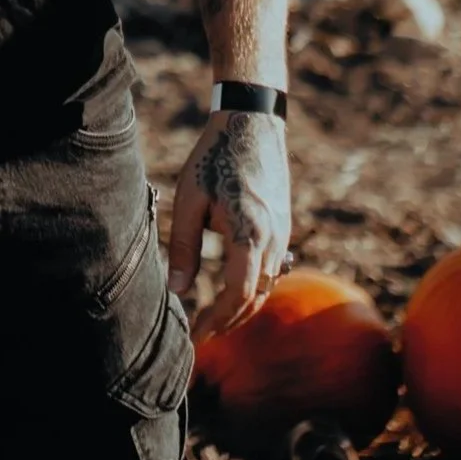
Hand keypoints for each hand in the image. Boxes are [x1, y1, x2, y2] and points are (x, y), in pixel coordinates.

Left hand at [168, 109, 291, 330]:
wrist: (252, 123)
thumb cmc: (214, 158)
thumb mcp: (189, 201)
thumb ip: (182, 247)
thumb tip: (177, 290)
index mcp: (250, 235)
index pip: (237, 295)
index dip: (218, 321)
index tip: (197, 336)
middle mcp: (274, 240)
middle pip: (256, 298)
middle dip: (229, 321)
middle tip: (202, 335)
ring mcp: (283, 234)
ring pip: (267, 286)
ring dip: (242, 307)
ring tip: (214, 320)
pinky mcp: (283, 226)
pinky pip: (273, 269)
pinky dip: (253, 288)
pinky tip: (231, 291)